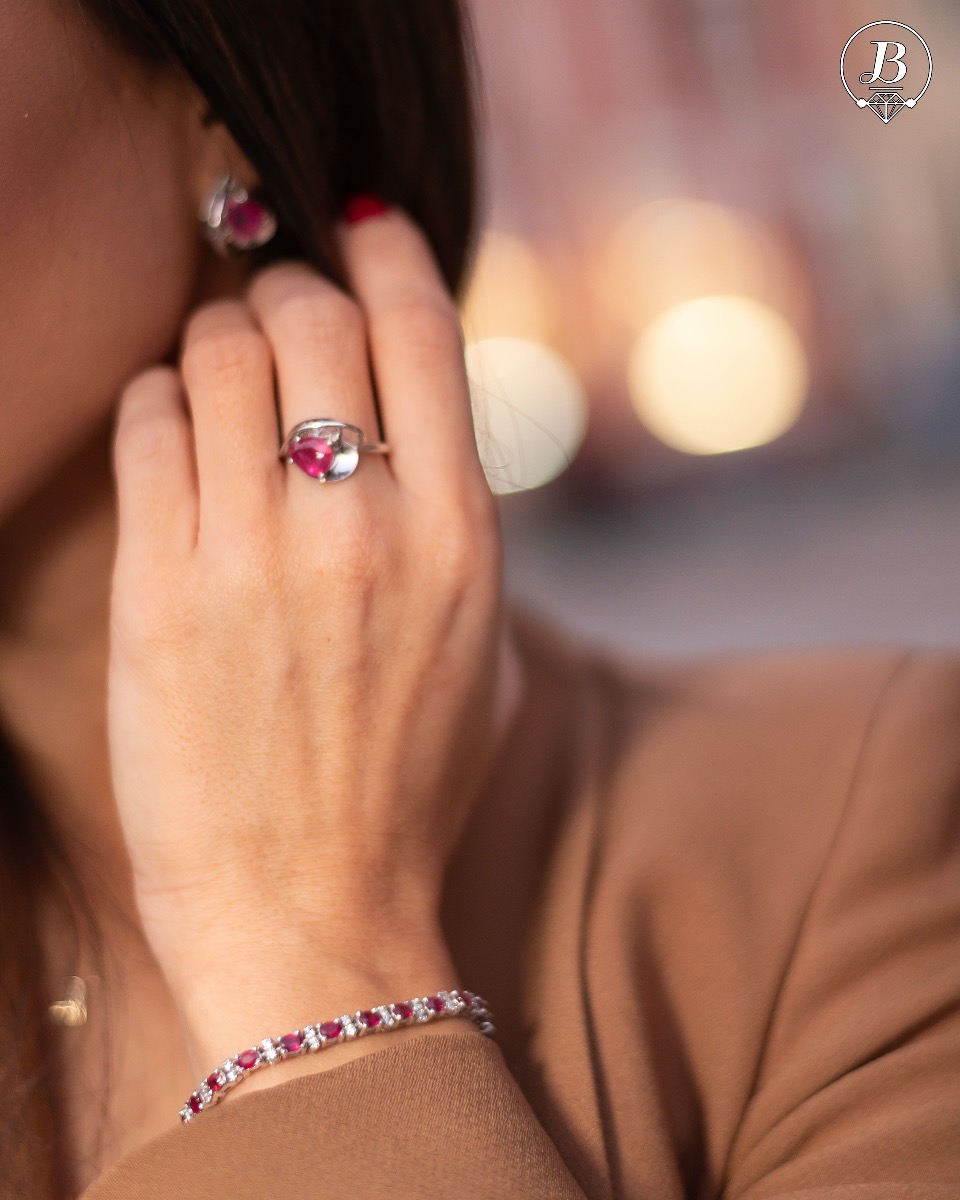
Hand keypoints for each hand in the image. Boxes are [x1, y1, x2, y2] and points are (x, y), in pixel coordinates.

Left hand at [106, 208, 506, 1061]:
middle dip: (287, 288)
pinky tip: (166, 428)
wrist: (314, 910)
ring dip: (211, 338)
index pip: (421, 328)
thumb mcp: (486, 652)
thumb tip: (417, 427)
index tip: (362, 222)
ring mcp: (257, 554)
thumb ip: (462, 528)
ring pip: (214, 353)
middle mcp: (363, 525)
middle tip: (273, 310)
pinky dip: (153, 401)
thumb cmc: (408, 786)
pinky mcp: (163, 589)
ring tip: (213, 372)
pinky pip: (146, 426)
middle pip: (311, 315)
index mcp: (459, 534)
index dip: (386, 250)